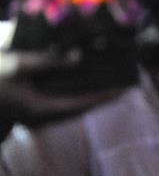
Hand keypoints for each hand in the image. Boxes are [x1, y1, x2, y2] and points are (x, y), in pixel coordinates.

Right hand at [0, 50, 124, 129]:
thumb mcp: (17, 67)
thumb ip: (47, 62)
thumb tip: (78, 57)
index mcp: (42, 111)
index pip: (82, 105)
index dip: (104, 97)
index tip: (124, 90)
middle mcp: (44, 118)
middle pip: (81, 108)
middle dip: (101, 95)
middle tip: (122, 82)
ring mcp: (38, 117)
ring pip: (72, 106)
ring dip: (89, 94)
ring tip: (108, 79)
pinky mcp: (33, 111)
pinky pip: (61, 103)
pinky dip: (74, 93)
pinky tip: (82, 80)